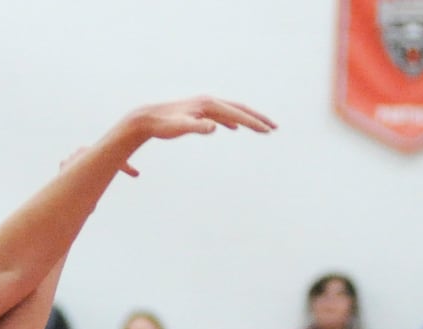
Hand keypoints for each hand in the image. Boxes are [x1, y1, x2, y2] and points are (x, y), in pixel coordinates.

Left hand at [134, 95, 276, 141]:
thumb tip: (215, 127)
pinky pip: (221, 115)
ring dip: (247, 119)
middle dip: (258, 119)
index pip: (238, 113)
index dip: (254, 123)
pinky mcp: (199, 112)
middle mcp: (209, 102)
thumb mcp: (180, 127)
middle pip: (240, 109)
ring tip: (261, 128)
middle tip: (274, 128)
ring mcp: (205, 106)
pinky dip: (232, 120)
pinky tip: (235, 128)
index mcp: (209, 105)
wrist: (148, 119)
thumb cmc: (163, 125)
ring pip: (232, 111)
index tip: (268, 131)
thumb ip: (198, 127)